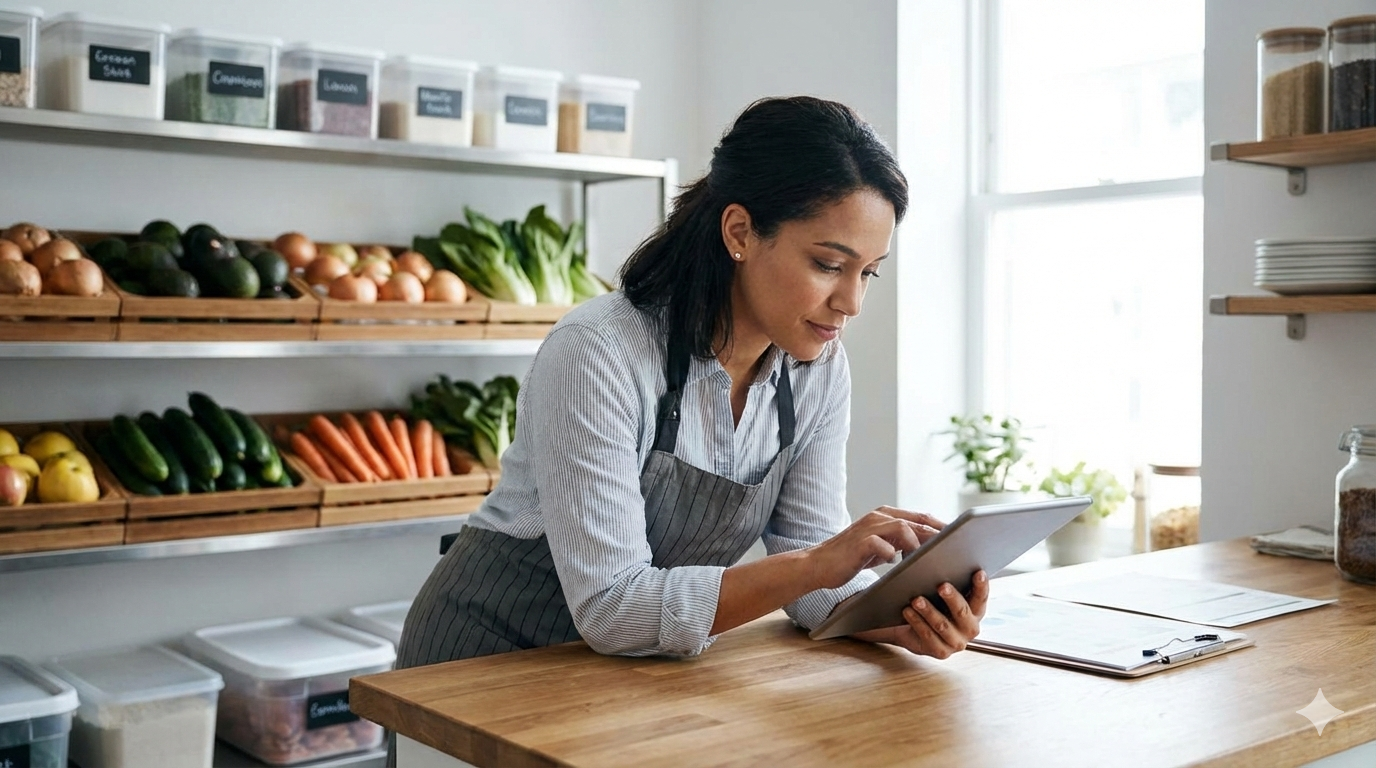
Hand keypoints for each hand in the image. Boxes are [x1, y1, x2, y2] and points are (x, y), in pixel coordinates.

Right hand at [806, 507, 944, 590]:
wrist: (818, 564)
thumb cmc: (851, 558)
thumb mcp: (879, 548)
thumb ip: (898, 543)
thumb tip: (925, 549)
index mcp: (885, 515)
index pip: (920, 517)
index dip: (940, 527)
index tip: (959, 539)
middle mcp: (878, 517)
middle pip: (917, 520)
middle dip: (937, 535)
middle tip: (955, 550)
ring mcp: (868, 527)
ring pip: (903, 528)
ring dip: (918, 544)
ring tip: (927, 560)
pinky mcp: (859, 542)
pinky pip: (883, 545)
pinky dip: (893, 553)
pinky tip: (896, 564)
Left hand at [850, 570, 989, 658]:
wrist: (911, 626)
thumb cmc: (930, 599)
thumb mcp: (940, 587)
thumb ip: (949, 574)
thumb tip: (944, 548)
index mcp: (976, 610)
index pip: (982, 597)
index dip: (982, 586)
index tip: (978, 571)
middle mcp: (971, 628)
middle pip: (963, 612)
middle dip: (952, 598)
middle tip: (941, 585)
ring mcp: (957, 642)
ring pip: (943, 625)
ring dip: (929, 611)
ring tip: (916, 598)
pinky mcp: (941, 652)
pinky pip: (928, 637)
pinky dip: (917, 623)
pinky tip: (907, 611)